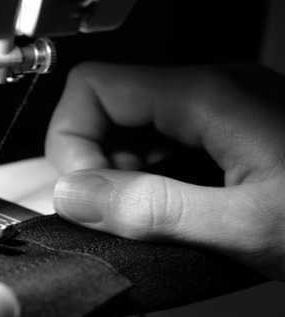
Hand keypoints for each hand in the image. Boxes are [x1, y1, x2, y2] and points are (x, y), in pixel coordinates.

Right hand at [47, 63, 284, 279]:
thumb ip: (154, 210)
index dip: (71, 143)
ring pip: (129, 130)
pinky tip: (172, 213)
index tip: (85, 197)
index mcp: (208, 95)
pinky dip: (148, 181)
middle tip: (123, 218)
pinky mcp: (224, 130)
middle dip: (96, 168)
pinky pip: (159, 144)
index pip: (92, 89)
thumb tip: (73, 196)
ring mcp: (217, 109)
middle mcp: (209, 90)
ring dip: (122, 180)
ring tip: (155, 220)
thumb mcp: (246, 225)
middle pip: (105, 109)